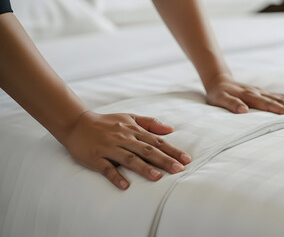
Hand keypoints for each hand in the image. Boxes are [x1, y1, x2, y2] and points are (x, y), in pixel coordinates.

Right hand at [63, 111, 191, 189]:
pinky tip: (125, 186)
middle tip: (179, 169)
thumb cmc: (106, 122)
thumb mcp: (129, 117)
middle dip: (164, 160)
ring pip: (129, 159)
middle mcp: (124, 139)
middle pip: (147, 150)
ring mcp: (110, 148)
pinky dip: (115, 177)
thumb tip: (170, 129)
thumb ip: (150, 123)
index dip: (172, 150)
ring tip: (157, 177)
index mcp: (133, 131)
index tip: (186, 159)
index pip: (157, 141)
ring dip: (144, 168)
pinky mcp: (96, 158)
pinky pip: (106, 168)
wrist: (76, 123)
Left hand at [205, 79, 283, 113]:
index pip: (267, 104)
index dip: (280, 110)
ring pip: (282, 98)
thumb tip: (243, 110)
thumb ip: (231, 104)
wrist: (218, 81)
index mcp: (249, 96)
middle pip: (279, 101)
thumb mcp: (219, 99)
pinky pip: (280, 96)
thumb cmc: (218, 93)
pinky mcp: (263, 92)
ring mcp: (262, 92)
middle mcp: (258, 93)